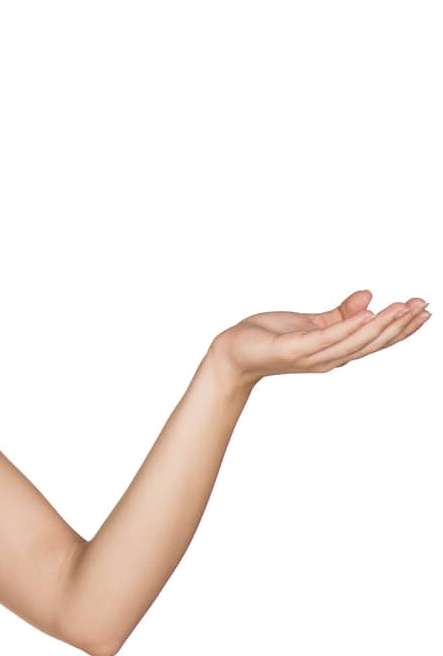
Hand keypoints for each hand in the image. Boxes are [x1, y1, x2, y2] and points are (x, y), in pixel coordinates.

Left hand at [209, 290, 428, 388]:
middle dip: (400, 326)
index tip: (424, 310)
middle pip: (372, 343)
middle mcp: (328, 358)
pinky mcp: (295, 350)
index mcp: (334, 351)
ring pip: (355, 341)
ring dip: (382, 325)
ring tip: (403, 308)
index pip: (375, 341)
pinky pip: (327, 338)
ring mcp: (312, 357)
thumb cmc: (268, 338)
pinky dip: (350, 327)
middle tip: (423, 306)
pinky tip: (369, 314)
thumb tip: (369, 296)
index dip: (401, 328)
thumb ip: (340, 314)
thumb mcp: (310, 323)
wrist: (232, 353)